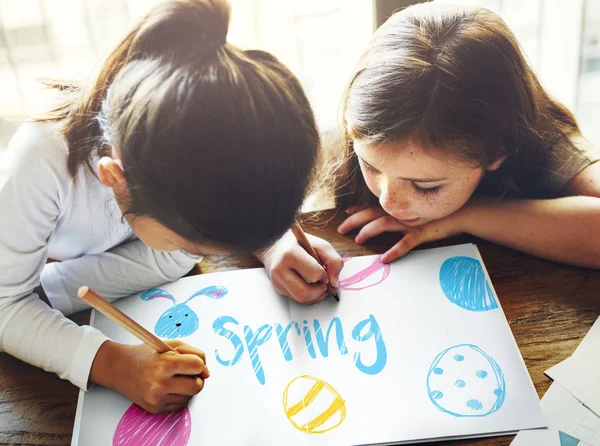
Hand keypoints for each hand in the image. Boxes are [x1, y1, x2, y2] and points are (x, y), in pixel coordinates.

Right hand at [91, 340, 208, 413]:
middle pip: (197, 386)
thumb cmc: (147, 355)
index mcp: (164, 364)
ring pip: (190, 396)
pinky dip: (179, 395)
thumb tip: (207, 373)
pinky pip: (180, 404)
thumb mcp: (170, 345)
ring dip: (187, 387)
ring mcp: (157, 399)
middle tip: (188, 372)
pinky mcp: (155, 409)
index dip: (199, 363)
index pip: (197, 366)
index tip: (194, 362)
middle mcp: (159, 384)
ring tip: (174, 377)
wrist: (120, 368)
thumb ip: (194, 354)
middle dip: (197, 378)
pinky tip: (169, 387)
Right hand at [256, 229, 343, 303]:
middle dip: (319, 291)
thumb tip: (334, 283)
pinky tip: (312, 287)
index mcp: (291, 254)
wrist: (277, 245)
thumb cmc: (301, 244)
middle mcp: (280, 269)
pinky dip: (309, 297)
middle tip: (324, 284)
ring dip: (315, 296)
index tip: (325, 272)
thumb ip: (333, 260)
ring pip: (300, 299)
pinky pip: (297, 300)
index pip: (313, 274)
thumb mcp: (320, 245)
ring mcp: (277, 280)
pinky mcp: (278, 288)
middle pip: (304, 292)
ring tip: (319, 287)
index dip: (324, 276)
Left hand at [338, 205, 464, 262]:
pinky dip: (394, 251)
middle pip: (371, 213)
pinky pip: (405, 243)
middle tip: (341, 229)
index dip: (357, 210)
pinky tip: (385, 258)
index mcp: (398, 208)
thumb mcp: (414, 212)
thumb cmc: (436, 214)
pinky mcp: (421, 233)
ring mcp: (410, 222)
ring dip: (369, 231)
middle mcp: (400, 212)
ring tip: (358, 239)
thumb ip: (399, 214)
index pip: (372, 206)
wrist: (461, 213)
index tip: (345, 214)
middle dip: (354, 221)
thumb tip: (382, 217)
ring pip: (383, 224)